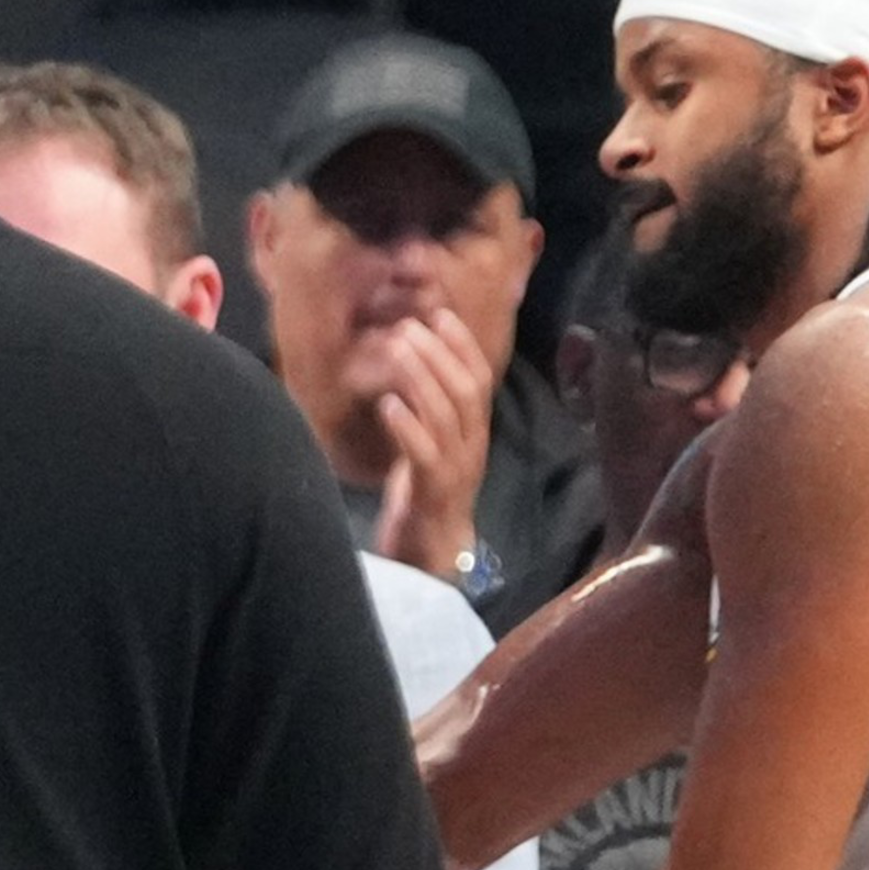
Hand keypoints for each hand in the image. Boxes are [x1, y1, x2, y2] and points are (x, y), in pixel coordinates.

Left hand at [367, 313, 496, 582]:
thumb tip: (412, 361)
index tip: (439, 313)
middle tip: (408, 326)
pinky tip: (387, 404)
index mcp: (475, 433)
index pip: (480, 379)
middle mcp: (473, 447)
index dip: (463, 345)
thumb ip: (430, 410)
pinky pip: (424, 454)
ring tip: (395, 350)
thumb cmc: (425, 495)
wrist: (432, 556)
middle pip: (465, 390)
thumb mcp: (432, 445)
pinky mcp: (433, 493)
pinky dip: (407, 426)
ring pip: (446, 416)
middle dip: (438, 353)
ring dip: (420, 378)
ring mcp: (456, 470)